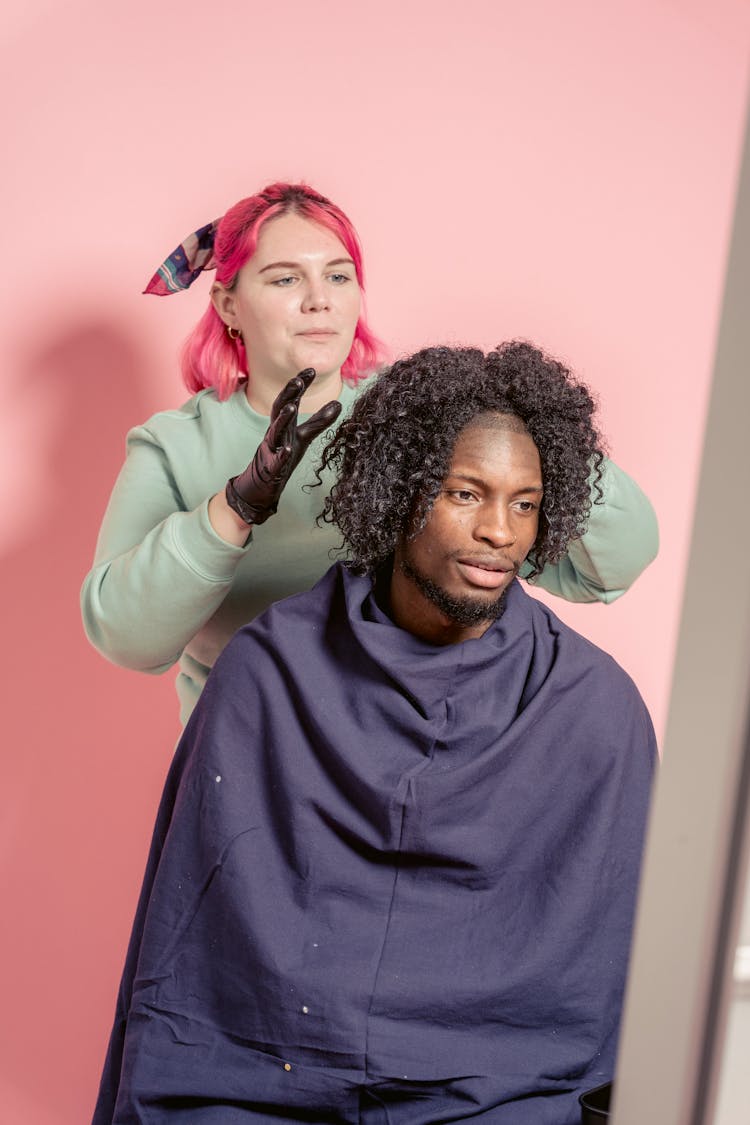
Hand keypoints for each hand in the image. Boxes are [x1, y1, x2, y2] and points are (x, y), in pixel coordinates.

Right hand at [225, 369, 341, 525]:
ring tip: (291, 407)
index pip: (292, 399)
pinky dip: (282, 455)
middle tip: (298, 380)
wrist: (263, 481)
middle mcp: (277, 431)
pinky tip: (289, 450)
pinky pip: (277, 460)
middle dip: (288, 394)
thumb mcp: (304, 435)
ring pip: (275, 431)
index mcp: (284, 422)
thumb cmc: (283, 453)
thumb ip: (320, 420)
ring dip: (283, 419)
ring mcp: (272, 448)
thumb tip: (338, 403)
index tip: (310, 369)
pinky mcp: (272, 467)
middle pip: (280, 409)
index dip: (300, 384)